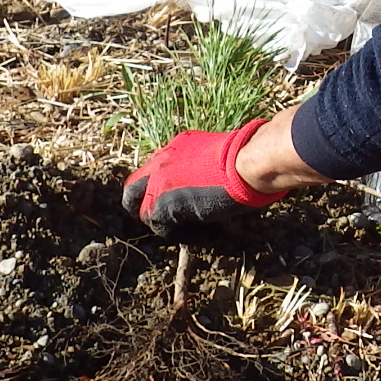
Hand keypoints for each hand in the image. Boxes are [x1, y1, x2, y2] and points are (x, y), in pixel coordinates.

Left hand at [122, 118, 290, 230]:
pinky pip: (159, 227)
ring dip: (162, 222)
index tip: (174, 197)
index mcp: (177, 146)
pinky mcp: (165, 204)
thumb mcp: (218, 154)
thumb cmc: (246, 156)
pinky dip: (174, 233)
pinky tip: (191, 234)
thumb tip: (211, 179)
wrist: (247, 162)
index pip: (154, 169)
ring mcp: (159, 183)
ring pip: (144, 212)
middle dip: (142, 205)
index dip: (159, 186)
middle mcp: (161, 162)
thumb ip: (204, 164)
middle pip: (133, 190)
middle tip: (161, 217)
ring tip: (183, 228)